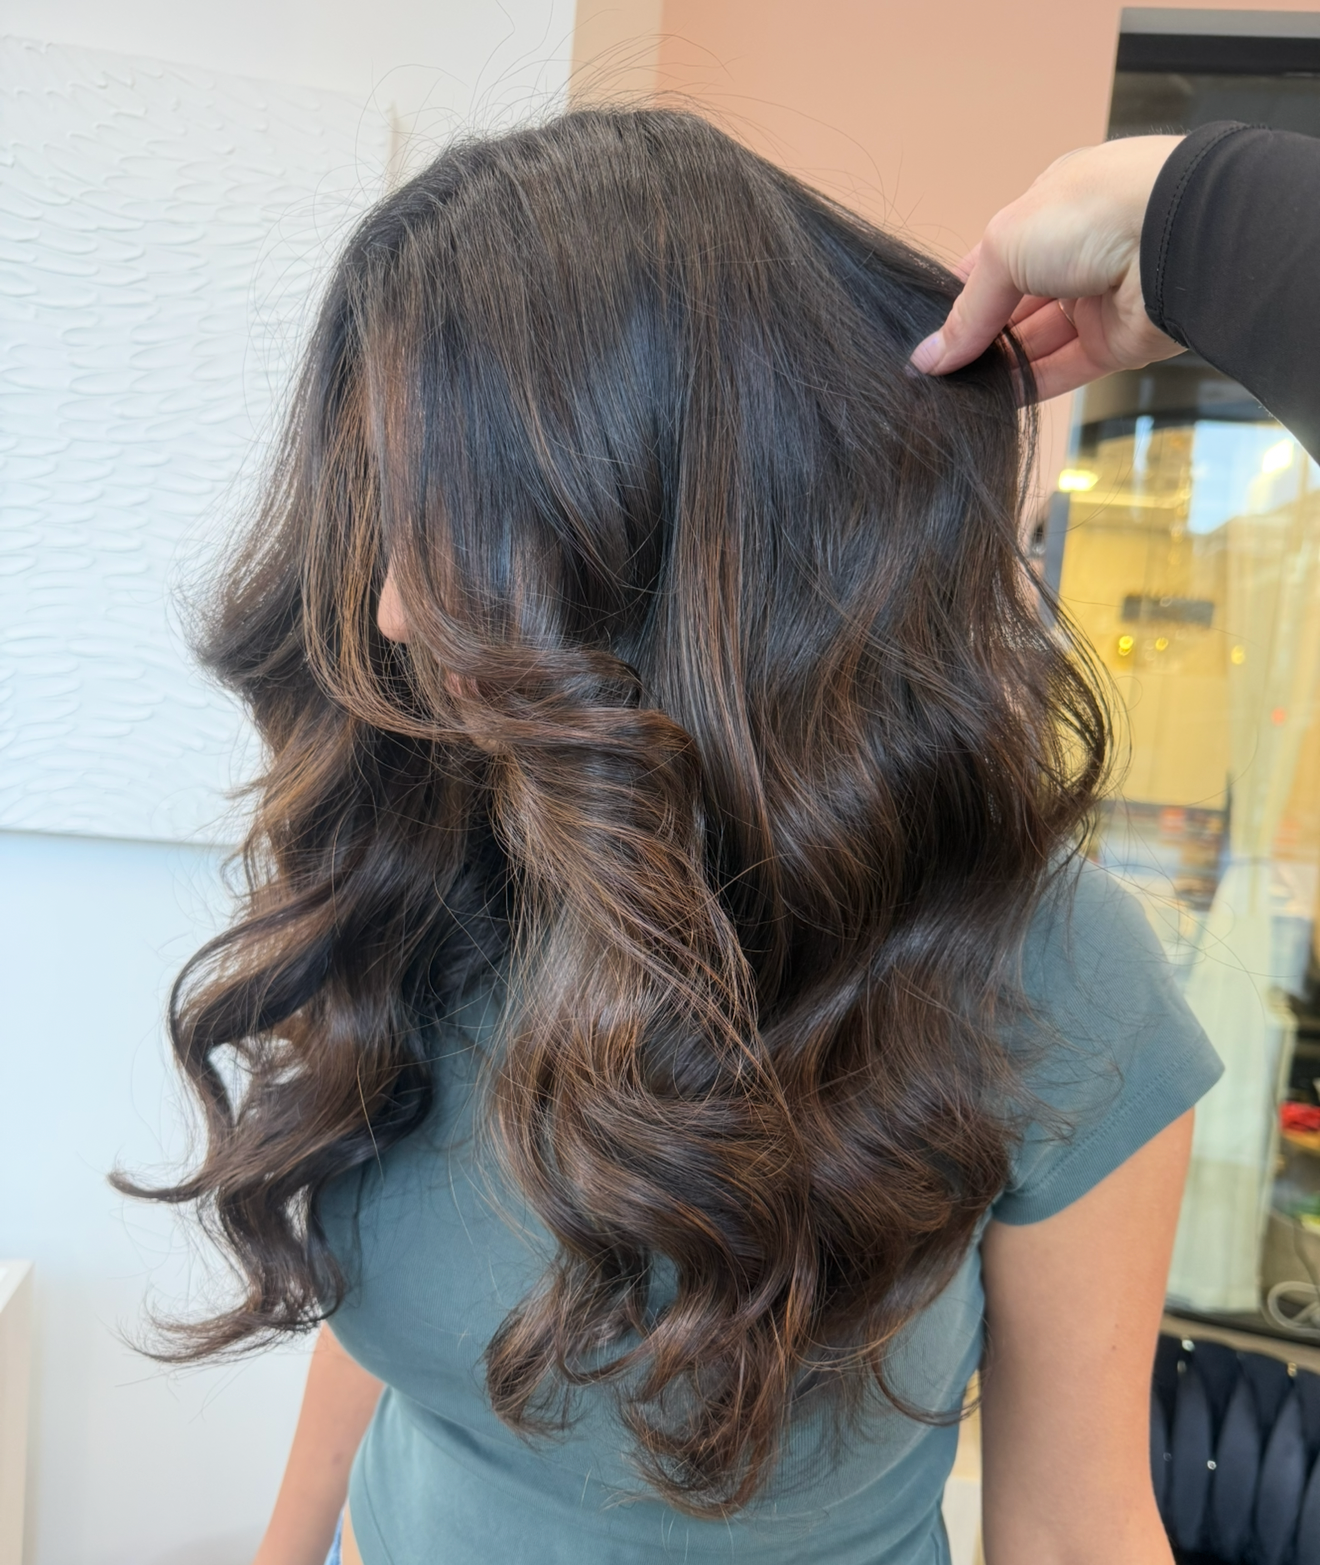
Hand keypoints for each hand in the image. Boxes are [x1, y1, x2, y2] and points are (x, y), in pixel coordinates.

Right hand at [910, 135, 1186, 399]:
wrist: (1177, 237)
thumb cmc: (1092, 213)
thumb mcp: (1005, 247)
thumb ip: (967, 310)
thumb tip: (929, 358)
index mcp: (1049, 209)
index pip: (993, 260)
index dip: (959, 296)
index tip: (927, 334)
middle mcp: (1074, 252)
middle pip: (1011, 306)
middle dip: (976, 337)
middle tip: (934, 372)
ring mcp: (1096, 298)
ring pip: (1035, 342)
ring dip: (997, 367)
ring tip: (953, 394)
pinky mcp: (1116, 342)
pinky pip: (1063, 369)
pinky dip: (1028, 386)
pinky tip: (990, 403)